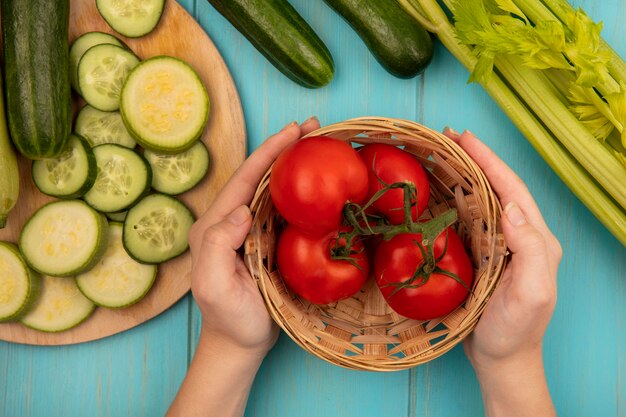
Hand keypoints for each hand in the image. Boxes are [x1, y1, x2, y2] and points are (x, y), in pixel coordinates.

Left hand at [187, 117, 320, 356]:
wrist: (239, 342)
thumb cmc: (228, 318)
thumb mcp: (214, 285)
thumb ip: (218, 246)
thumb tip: (242, 211)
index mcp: (216, 224)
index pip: (244, 178)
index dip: (269, 152)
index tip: (294, 131)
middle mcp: (231, 221)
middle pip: (260, 176)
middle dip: (285, 149)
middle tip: (315, 127)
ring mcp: (250, 231)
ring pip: (273, 189)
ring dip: (294, 165)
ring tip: (320, 145)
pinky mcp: (266, 241)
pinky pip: (283, 210)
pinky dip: (301, 191)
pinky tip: (318, 185)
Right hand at [444, 128, 560, 416]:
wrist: (501, 359)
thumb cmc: (516, 330)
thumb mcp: (532, 293)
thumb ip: (532, 249)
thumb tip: (514, 206)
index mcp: (534, 238)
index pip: (511, 188)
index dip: (489, 160)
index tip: (464, 137)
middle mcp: (517, 235)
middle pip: (494, 187)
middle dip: (472, 159)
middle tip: (443, 138)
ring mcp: (496, 245)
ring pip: (478, 200)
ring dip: (459, 175)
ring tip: (435, 156)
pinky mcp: (478, 256)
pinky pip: (464, 220)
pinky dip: (449, 200)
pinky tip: (433, 194)